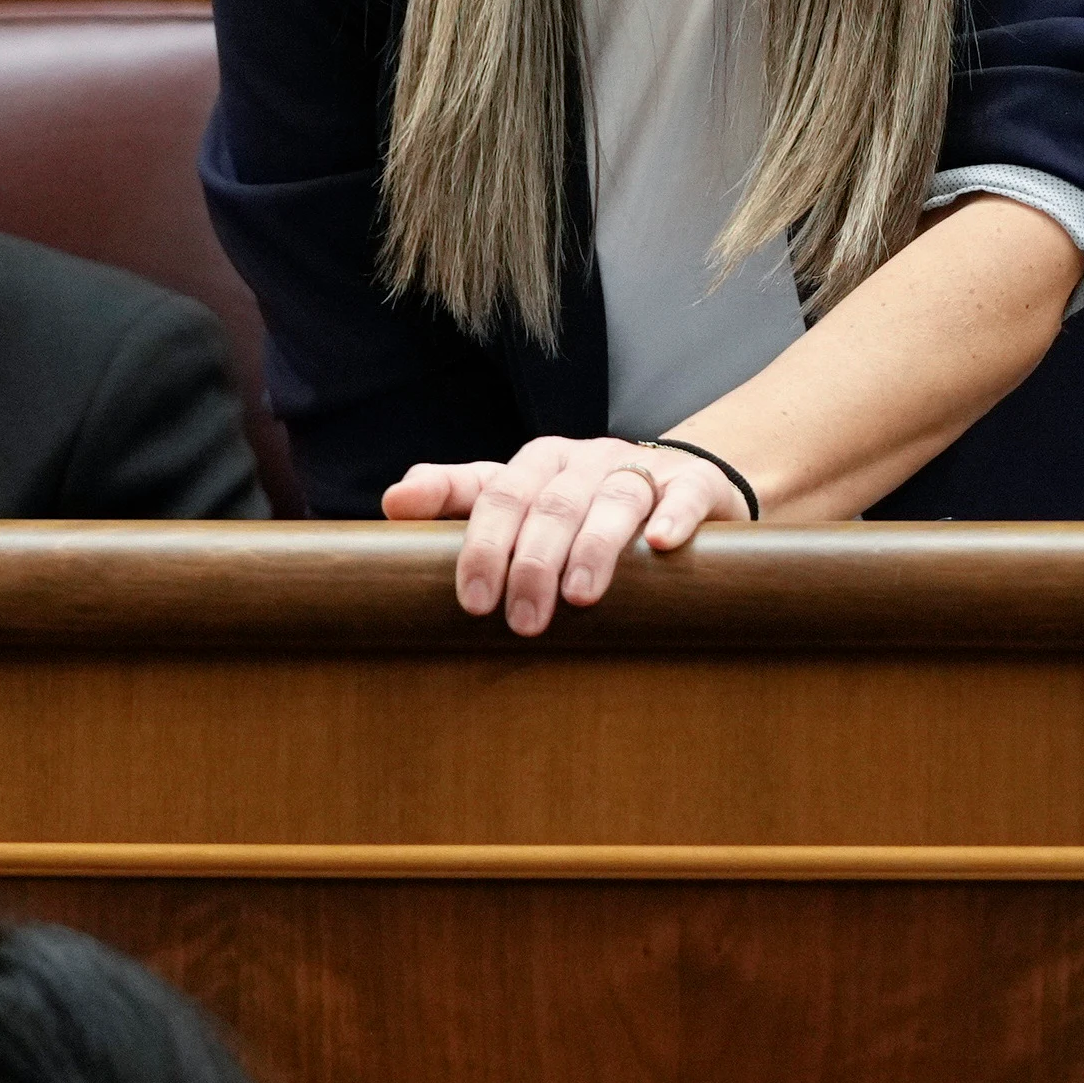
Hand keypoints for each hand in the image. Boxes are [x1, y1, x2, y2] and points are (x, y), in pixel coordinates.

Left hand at [384, 435, 754, 636]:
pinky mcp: (693, 484)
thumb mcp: (519, 499)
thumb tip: (390, 502)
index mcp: (536, 464)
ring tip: (580, 598)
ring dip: (593, 548)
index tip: (469, 599)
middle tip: (522, 621)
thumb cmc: (581, 507)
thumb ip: (457, 499)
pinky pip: (685, 494)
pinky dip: (674, 516)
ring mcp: (640, 470)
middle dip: (531, 563)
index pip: (496, 493)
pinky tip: (662, 545)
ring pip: (612, 500)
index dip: (480, 543)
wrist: (678, 489)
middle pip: (549, 504)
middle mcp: (584, 461)